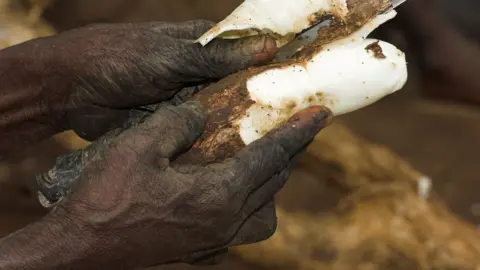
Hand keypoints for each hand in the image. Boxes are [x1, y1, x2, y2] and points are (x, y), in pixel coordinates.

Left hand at [23, 20, 275, 139]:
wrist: (73, 89)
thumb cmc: (120, 59)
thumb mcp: (172, 56)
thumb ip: (216, 56)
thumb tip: (268, 46)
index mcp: (201, 45)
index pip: (247, 51)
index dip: (273, 63)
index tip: (302, 80)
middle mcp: (199, 71)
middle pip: (239, 86)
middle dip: (260, 101)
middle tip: (292, 120)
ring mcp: (187, 98)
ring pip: (223, 112)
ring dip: (240, 125)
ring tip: (272, 142)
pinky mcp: (174, 122)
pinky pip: (202, 132)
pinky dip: (216, 142)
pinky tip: (237, 156)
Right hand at [48, 101, 330, 268]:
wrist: (78, 248)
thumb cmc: (105, 197)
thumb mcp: (140, 145)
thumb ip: (178, 123)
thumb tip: (200, 115)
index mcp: (219, 195)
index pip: (272, 156)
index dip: (298, 132)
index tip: (321, 114)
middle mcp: (225, 223)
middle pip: (274, 183)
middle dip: (289, 154)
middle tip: (292, 131)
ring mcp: (213, 242)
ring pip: (264, 215)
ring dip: (271, 187)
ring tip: (261, 163)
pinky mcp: (199, 252)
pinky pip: (241, 231)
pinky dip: (248, 210)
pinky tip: (230, 195)